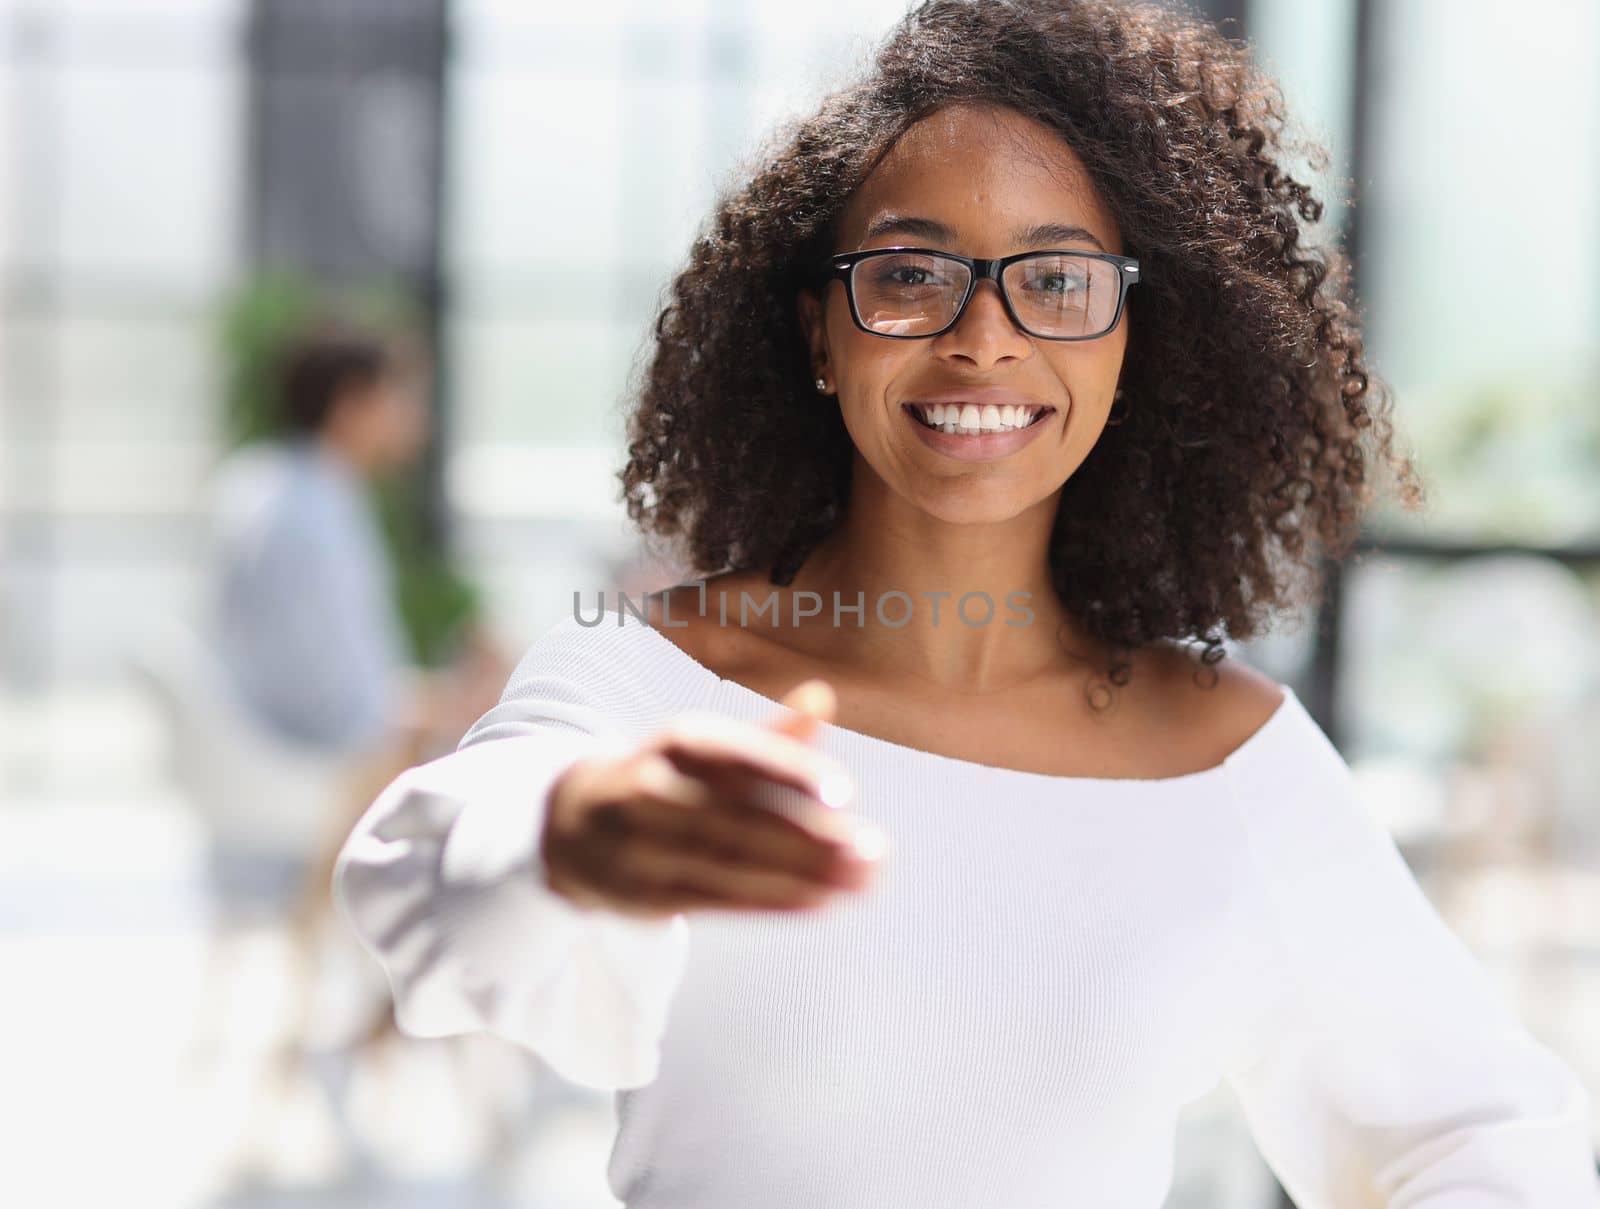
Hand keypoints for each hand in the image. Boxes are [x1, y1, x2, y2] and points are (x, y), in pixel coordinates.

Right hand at [539, 680, 885, 919]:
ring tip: (861, 879)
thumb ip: (769, 735)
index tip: (845, 791)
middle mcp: (653, 789)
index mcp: (677, 742)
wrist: (571, 826)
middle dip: (810, 836)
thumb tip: (824, 696)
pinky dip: (772, 900)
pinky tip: (821, 901)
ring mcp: (644, 845)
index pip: (736, 755)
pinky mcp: (646, 893)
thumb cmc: (665, 778)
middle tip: (873, 849)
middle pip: (739, 816)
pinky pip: (717, 899)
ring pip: (732, 862)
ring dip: (803, 874)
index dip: (789, 771)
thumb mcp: (706, 747)